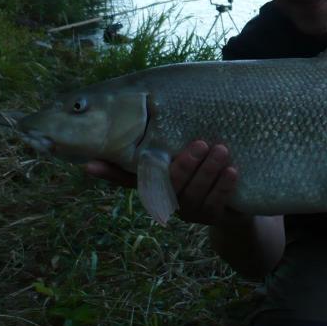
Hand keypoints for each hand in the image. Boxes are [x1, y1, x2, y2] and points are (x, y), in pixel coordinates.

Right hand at [86, 140, 241, 226]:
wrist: (236, 200)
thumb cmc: (206, 166)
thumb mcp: (186, 150)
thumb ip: (165, 139)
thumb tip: (145, 107)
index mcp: (156, 181)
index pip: (127, 178)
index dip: (109, 173)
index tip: (89, 165)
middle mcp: (169, 198)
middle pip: (168, 186)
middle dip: (183, 165)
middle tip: (200, 143)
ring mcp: (190, 211)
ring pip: (193, 195)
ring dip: (208, 172)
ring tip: (222, 150)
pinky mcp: (212, 218)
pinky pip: (214, 205)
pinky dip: (223, 187)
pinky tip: (232, 171)